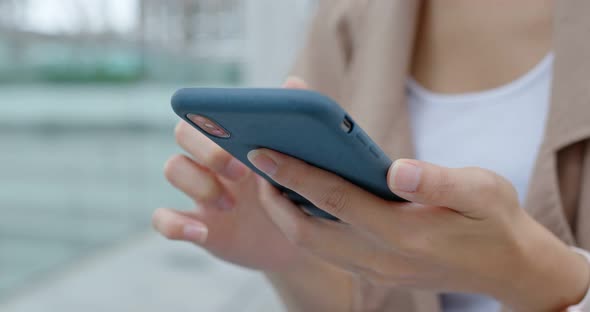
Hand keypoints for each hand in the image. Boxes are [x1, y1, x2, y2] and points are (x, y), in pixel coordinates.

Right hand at [152, 78, 313, 270]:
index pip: (206, 112)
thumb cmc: (296, 191)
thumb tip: (294, 83)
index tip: (240, 139)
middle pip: (183, 133)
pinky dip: (173, 225)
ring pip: (173, 168)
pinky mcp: (195, 225)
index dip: (212, 121)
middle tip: (242, 172)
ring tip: (231, 205)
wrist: (299, 237)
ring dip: (198, 184)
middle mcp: (211, 159)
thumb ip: (294, 123)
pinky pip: (162, 219)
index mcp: (234, 138)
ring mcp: (200, 191)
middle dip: (208, 149)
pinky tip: (200, 233)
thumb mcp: (299, 161)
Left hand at [248, 150, 589, 310]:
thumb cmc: (495, 223)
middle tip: (256, 164)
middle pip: (308, 232)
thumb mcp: (482, 192)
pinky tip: (303, 202)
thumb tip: (396, 171)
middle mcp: (381, 258)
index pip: (335, 200)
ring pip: (313, 246)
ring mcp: (376, 270)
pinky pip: (327, 251)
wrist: (508, 268)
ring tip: (272, 180)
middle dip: (274, 199)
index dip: (295, 174)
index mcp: (404, 234)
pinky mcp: (376, 271)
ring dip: (285, 215)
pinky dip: (306, 227)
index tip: (263, 151)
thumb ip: (438, 182)